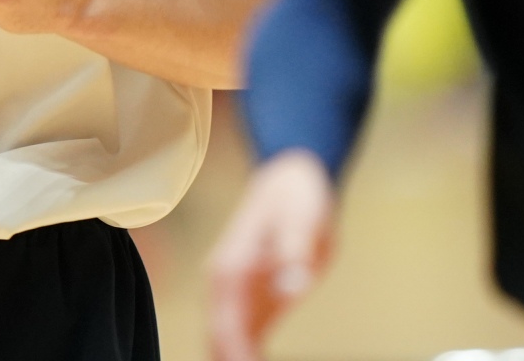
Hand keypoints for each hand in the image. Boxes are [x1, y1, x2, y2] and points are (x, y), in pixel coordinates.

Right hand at [206, 150, 337, 360]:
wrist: (288, 180)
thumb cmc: (296, 197)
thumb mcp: (305, 217)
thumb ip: (296, 249)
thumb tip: (294, 285)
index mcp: (233, 266)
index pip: (227, 323)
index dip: (234, 353)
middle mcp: (225, 282)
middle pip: (219, 338)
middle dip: (229, 360)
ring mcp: (236, 292)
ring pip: (224, 340)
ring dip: (234, 358)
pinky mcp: (254, 299)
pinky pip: (244, 336)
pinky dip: (246, 354)